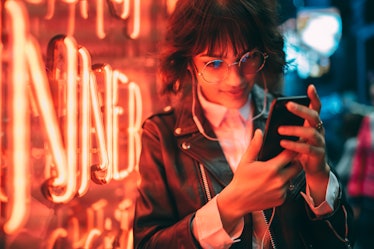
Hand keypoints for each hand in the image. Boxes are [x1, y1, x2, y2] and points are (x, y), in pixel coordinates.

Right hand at [217, 129, 300, 233]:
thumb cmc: (241, 179)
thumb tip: (259, 131)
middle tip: (287, 157)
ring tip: (277, 171)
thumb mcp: (246, 160)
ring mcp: (282, 191)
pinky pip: (287, 189)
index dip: (292, 148)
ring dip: (288, 174)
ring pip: (292, 178)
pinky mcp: (282, 199)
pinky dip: (282, 185)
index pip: (290, 154)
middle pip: (297, 166)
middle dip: (294, 161)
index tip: (291, 145)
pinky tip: (272, 183)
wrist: (238, 200)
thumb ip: (255, 146)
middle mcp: (279, 180)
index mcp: (271, 168)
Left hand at [278, 84, 329, 203]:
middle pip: (314, 116)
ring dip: (294, 129)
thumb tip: (269, 119)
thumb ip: (286, 127)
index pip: (316, 108)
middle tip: (288, 105)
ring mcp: (320, 143)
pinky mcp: (318, 155)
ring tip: (279, 129)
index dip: (314, 97)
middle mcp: (319, 131)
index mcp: (313, 124)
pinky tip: (283, 143)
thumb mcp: (293, 137)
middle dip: (301, 109)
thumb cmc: (299, 150)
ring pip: (311, 132)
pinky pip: (307, 148)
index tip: (310, 86)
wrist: (311, 170)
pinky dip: (295, 145)